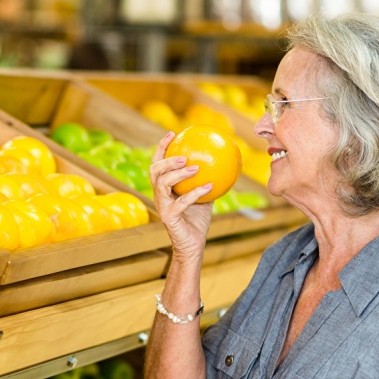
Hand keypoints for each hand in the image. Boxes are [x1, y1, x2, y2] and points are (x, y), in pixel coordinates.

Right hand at [150, 131, 212, 262]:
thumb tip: (223, 161)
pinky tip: (209, 185)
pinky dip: (195, 192)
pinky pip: (181, 202)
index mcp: (164, 188)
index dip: (162, 148)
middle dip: (167, 159)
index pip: (157, 164)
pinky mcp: (169, 218)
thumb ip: (207, 179)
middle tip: (184, 155)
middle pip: (155, 171)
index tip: (172, 134)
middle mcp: (159, 195)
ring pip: (163, 184)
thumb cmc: (197, 220)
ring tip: (195, 167)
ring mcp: (162, 206)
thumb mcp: (204, 196)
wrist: (192, 245)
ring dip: (178, 173)